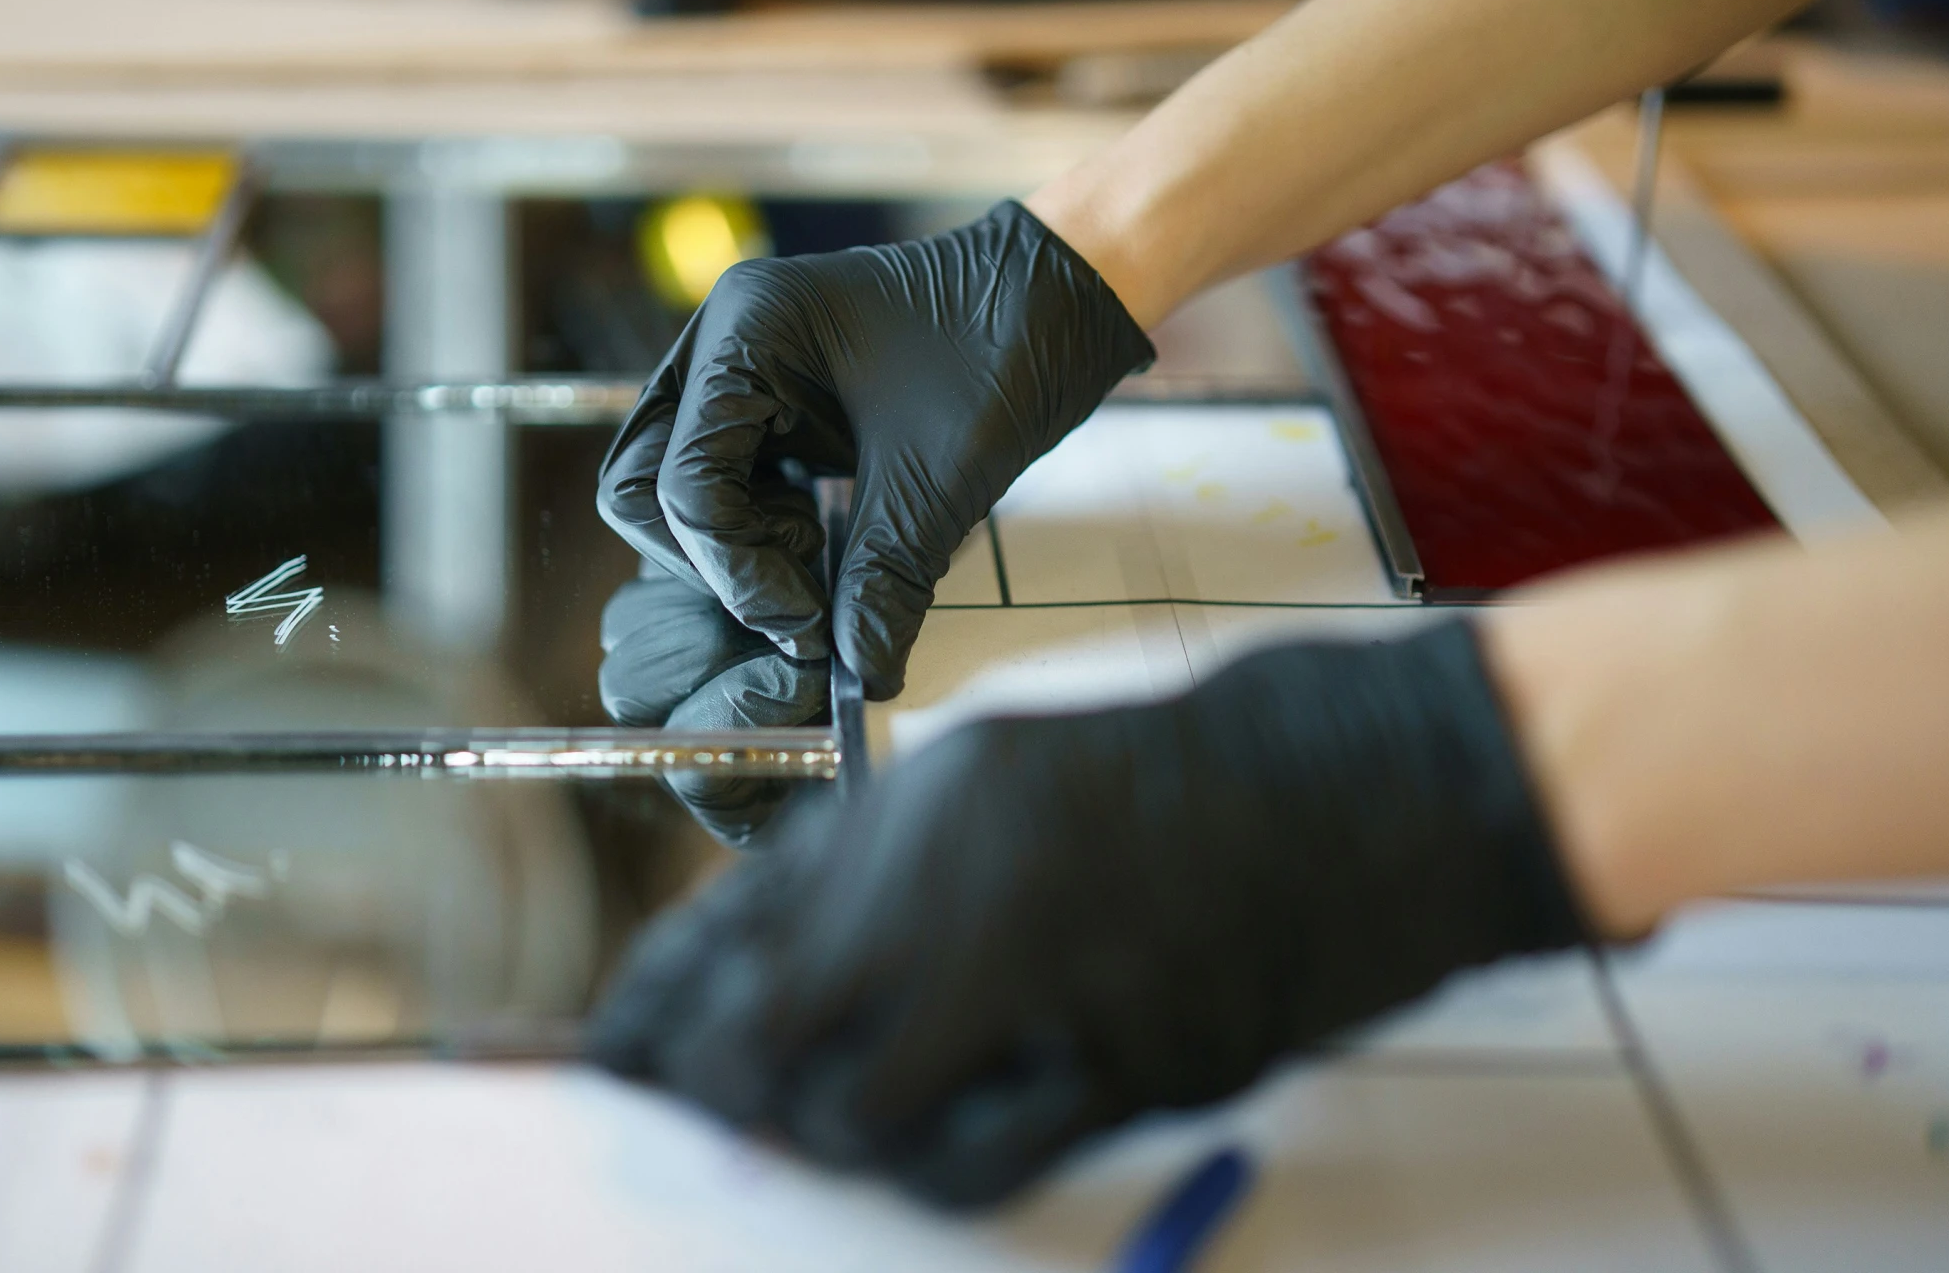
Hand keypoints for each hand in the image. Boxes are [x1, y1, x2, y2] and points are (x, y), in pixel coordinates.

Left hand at [587, 620, 1586, 1205]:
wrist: (1340, 798)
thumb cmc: (1143, 786)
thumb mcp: (979, 778)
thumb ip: (858, 866)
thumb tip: (732, 975)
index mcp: (921, 808)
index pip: (733, 930)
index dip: (652, 1009)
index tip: (608, 1057)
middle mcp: (968, 892)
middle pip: (765, 1038)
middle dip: (712, 1088)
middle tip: (703, 1105)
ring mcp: (1049, 987)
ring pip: (852, 1122)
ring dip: (819, 1132)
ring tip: (823, 1115)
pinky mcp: (1126, 1076)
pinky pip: (968, 1168)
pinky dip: (922, 1169)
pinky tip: (926, 1140)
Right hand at [597, 200, 1153, 698]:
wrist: (1063, 295)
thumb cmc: (1009, 343)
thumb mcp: (942, 475)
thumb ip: (885, 578)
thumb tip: (858, 673)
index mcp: (747, 330)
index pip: (682, 481)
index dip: (737, 572)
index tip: (808, 625)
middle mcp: (724, 343)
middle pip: (645, 483)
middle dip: (713, 560)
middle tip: (797, 604)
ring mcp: (743, 370)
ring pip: (679, 488)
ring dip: (737, 550)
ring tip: (823, 574)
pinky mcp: (774, 402)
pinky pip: (730, 483)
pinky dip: (764, 532)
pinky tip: (829, 548)